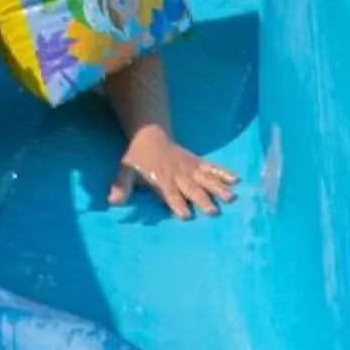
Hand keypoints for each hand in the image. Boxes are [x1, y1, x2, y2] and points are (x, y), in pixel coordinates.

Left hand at [107, 123, 237, 220]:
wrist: (149, 134)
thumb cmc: (138, 158)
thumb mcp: (126, 171)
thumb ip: (121, 187)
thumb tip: (113, 202)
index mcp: (161, 179)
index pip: (170, 194)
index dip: (177, 204)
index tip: (186, 215)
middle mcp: (178, 174)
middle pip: (191, 188)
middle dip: (202, 199)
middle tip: (213, 211)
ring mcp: (190, 167)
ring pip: (205, 178)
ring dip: (218, 188)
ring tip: (232, 197)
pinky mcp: (197, 162)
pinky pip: (212, 167)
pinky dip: (224, 172)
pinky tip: (236, 179)